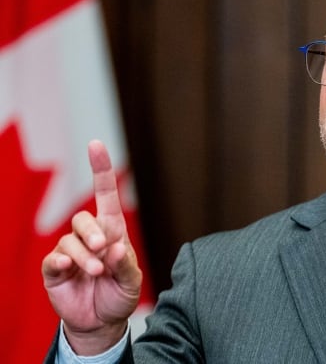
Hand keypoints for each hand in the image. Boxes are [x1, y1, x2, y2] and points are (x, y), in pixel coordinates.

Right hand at [41, 141, 141, 354]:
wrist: (103, 321)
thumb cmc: (120, 294)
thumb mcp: (132, 281)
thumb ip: (125, 264)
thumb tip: (114, 247)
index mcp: (113, 231)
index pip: (106, 194)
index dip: (100, 169)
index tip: (95, 144)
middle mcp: (90, 237)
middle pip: (83, 219)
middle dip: (92, 232)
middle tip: (103, 249)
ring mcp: (71, 252)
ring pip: (69, 240)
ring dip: (84, 255)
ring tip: (96, 272)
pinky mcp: (55, 270)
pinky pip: (53, 259)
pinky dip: (62, 262)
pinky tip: (70, 268)